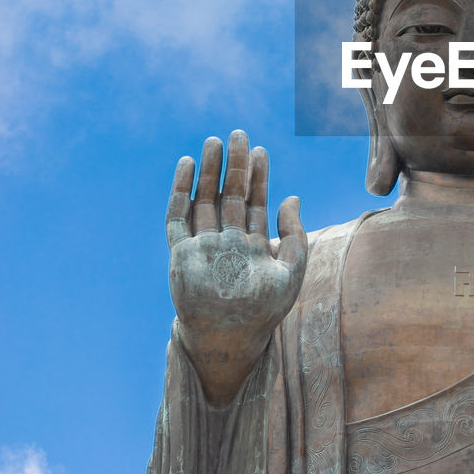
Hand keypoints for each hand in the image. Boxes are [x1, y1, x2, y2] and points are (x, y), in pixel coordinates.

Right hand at [165, 130, 306, 403]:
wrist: (230, 339)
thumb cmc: (264, 311)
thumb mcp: (291, 272)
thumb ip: (295, 236)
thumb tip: (293, 197)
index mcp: (252, 244)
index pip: (255, 201)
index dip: (259, 176)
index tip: (262, 150)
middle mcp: (227, 240)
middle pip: (229, 194)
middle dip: (234, 165)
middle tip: (238, 135)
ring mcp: (203, 245)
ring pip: (204, 199)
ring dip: (208, 171)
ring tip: (213, 142)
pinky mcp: (181, 253)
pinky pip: (178, 217)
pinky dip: (181, 191)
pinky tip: (187, 166)